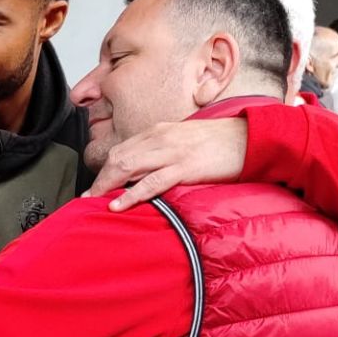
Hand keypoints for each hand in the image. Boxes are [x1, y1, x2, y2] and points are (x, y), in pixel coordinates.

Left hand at [87, 117, 248, 209]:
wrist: (250, 137)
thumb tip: (146, 170)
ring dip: (107, 186)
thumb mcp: (185, 141)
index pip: (123, 149)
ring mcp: (172, 152)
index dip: (105, 168)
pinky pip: (151, 182)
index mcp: (160, 131)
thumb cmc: (220, 142)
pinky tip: (118, 205)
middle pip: (119, 157)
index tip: (95, 186)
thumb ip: (164, 151)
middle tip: (87, 198)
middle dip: (100, 179)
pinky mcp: (185, 166)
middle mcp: (161, 138)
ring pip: (128, 166)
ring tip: (94, 202)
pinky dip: (131, 194)